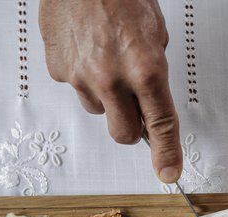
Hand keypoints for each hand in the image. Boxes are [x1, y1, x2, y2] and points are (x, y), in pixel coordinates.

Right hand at [39, 0, 181, 182]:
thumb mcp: (154, 32)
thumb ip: (153, 73)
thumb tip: (148, 101)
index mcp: (145, 68)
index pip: (160, 124)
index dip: (167, 154)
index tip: (169, 172)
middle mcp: (112, 79)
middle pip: (123, 134)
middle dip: (131, 128)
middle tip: (133, 109)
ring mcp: (81, 77)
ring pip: (98, 110)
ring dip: (106, 98)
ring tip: (105, 60)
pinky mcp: (58, 71)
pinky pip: (76, 88)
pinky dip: (83, 77)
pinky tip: (87, 51)